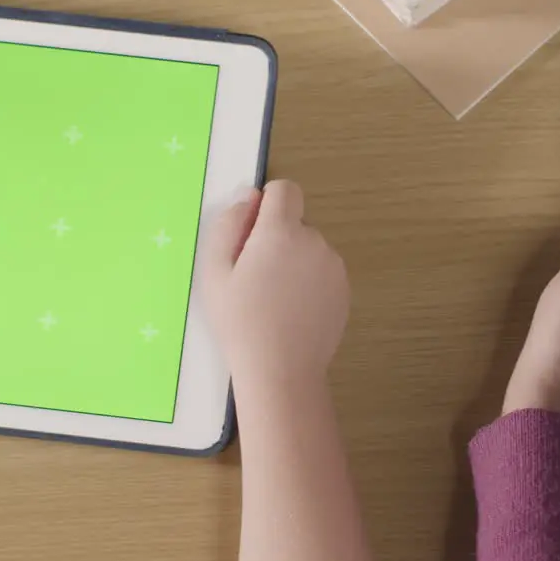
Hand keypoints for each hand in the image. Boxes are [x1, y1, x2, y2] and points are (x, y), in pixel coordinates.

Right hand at [201, 180, 349, 384]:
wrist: (281, 370)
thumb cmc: (240, 321)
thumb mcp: (215, 271)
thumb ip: (229, 224)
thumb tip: (248, 197)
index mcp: (282, 232)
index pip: (285, 190)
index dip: (266, 204)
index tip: (251, 234)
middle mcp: (315, 242)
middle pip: (295, 222)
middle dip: (276, 238)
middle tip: (254, 278)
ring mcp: (334, 267)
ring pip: (309, 248)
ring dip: (293, 261)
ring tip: (272, 300)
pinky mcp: (344, 291)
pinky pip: (322, 272)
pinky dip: (309, 282)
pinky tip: (292, 312)